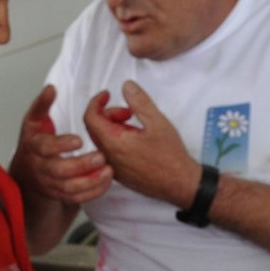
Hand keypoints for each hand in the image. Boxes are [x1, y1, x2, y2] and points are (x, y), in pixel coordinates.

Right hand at [10, 84, 112, 206]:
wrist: (26, 173)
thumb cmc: (34, 143)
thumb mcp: (33, 121)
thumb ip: (43, 104)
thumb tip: (51, 88)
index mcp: (34, 147)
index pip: (45, 148)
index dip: (61, 145)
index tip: (79, 140)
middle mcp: (41, 168)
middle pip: (59, 171)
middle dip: (81, 165)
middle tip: (101, 156)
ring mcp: (50, 184)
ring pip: (69, 188)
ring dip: (90, 181)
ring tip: (108, 170)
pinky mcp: (60, 195)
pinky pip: (77, 198)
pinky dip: (93, 192)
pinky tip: (106, 180)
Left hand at [83, 81, 200, 207]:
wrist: (179, 184)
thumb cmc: (170, 157)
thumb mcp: (157, 122)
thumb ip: (140, 101)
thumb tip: (127, 86)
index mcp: (113, 143)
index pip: (90, 118)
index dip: (96, 102)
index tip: (107, 95)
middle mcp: (108, 156)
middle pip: (95, 127)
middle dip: (109, 113)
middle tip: (129, 111)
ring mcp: (112, 167)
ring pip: (102, 140)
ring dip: (113, 126)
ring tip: (135, 124)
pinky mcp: (119, 173)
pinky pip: (109, 152)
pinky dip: (116, 139)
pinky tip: (135, 138)